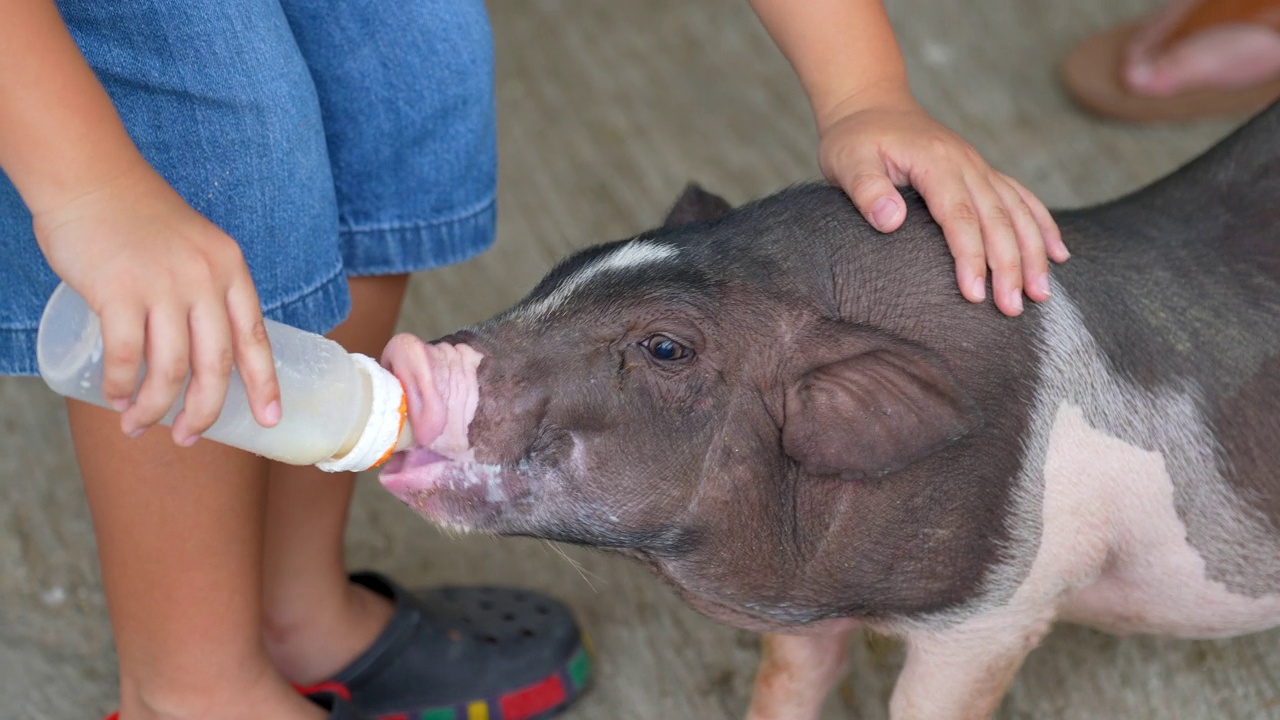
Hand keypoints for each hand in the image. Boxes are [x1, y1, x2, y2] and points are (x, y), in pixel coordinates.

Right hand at [34, 163, 279, 443]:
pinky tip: (113, 396)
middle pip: (215, 364)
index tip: (271, 420)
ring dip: (155, 407)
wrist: (89, 176)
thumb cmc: (139, 217)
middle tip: (189, 438)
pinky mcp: (118, 289)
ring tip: (139, 425)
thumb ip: (205, 289)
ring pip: (170, 368)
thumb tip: (203, 350)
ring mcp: (162, 284)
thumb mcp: (195, 248)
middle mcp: (204, 278)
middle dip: (204, 411)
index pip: (255, 337)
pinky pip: (125, 355)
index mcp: (229, 269)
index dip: (264, 384)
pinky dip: (119, 384)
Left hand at [817, 90, 1068, 316]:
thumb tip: (891, 221)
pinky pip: (1021, 198)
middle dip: (1009, 266)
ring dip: (1032, 253)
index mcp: (936, 162)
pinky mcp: (982, 173)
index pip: (959, 217)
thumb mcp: (847, 161)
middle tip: (1012, 308)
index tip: (974, 294)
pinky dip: (1043, 226)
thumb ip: (867, 190)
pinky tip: (1058, 254)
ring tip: (1040, 293)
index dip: (970, 257)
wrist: (871, 105)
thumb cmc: (856, 139)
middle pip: (997, 219)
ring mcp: (978, 167)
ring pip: (1017, 212)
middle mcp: (966, 164)